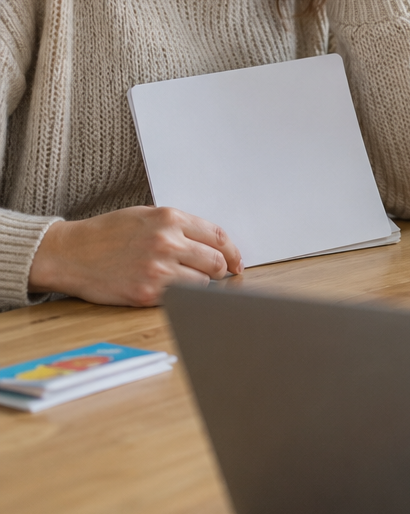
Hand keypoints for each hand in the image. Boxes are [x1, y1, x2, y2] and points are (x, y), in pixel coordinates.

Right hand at [27, 206, 242, 307]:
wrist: (70, 254)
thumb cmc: (108, 234)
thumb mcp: (146, 216)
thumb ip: (180, 227)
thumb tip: (212, 243)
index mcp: (170, 219)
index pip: (219, 236)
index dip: (232, 252)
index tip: (236, 262)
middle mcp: (168, 242)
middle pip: (216, 261)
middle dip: (220, 269)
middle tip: (216, 274)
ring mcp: (158, 269)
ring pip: (203, 282)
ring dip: (201, 284)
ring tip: (185, 280)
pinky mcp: (147, 293)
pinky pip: (181, 297)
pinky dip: (183, 296)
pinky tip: (172, 290)